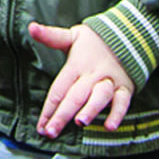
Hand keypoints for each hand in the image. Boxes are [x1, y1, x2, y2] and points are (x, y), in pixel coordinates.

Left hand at [27, 21, 133, 136]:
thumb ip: (51, 36)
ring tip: (80, 122)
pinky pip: (122, 102)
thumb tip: (31, 27)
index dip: (49, 108)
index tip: (40, 126)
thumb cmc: (94, 42)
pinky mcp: (125, 87)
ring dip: (90, 109)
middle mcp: (92, 74)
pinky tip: (109, 126)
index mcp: (76, 65)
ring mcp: (109, 81)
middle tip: (51, 131)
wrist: (127, 34)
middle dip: (62, 115)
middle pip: (75, 96)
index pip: (59, 88)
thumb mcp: (72, 36)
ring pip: (99, 96)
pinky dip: (117, 114)